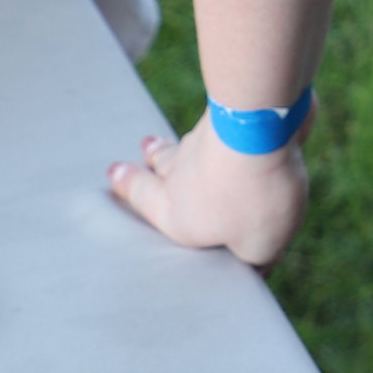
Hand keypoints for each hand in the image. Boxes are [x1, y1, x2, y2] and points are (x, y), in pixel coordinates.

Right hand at [107, 112, 309, 265]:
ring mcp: (202, 140)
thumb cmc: (253, 197)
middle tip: (135, 153)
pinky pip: (217, 125)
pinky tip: (225, 127)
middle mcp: (180, 174)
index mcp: (177, 215)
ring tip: (159, 143)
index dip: (129, 189)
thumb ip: (252, 255)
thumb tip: (254, 257)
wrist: (258, 130)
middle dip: (149, 160)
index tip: (113, 174)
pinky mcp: (227, 115)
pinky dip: (215, 129)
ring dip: (173, 145)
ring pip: (184, 144)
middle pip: (159, 164)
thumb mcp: (259, 246)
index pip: (145, 202)